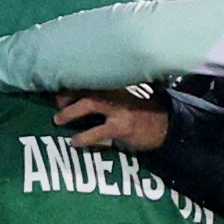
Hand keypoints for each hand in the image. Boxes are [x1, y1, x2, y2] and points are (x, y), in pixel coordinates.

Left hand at [54, 88, 168, 152]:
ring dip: (71, 112)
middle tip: (56, 105)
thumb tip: (80, 102)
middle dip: (69, 96)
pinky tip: (75, 142)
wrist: (167, 128)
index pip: (92, 82)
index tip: (59, 92)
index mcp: (118, 88)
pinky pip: (98, 131)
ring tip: (58, 120)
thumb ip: (109, 98)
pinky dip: (84, 137)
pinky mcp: (123, 127)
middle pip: (88, 88)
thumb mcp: (128, 101)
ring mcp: (120, 110)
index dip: (73, 85)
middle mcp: (118, 94)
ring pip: (90, 104)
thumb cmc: (144, 116)